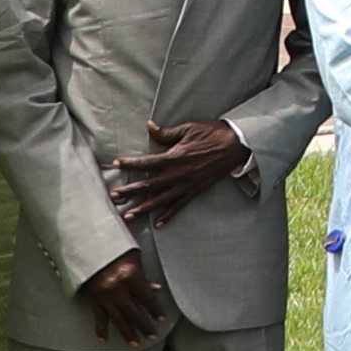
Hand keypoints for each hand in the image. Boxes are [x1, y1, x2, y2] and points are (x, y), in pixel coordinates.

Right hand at [80, 250, 174, 345]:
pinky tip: (104, 340)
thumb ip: (144, 276)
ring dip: (127, 333)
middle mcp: (117, 289)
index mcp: (130, 276)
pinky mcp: (94, 299)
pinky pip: (98, 317)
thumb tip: (155, 289)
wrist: (89, 247)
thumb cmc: (115, 249)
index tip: (162, 318)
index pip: (147, 298)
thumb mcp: (134, 258)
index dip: (155, 309)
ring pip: (118, 319)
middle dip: (144, 326)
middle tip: (152, 336)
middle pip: (134, 313)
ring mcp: (105, 296)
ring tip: (135, 343)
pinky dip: (101, 330)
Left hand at [103, 116, 250, 227]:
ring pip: (161, 200)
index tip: (116, 164)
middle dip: (130, 191)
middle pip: (149, 185)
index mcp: (174, 157)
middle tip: (114, 196)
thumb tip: (150, 127)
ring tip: (128, 215)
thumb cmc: (212, 133)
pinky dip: (168, 215)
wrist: (235, 145)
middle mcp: (178, 174)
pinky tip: (158, 223)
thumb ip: (167, 133)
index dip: (130, 163)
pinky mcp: (195, 190)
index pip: (146, 162)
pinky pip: (179, 205)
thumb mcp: (189, 128)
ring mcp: (186, 185)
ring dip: (143, 208)